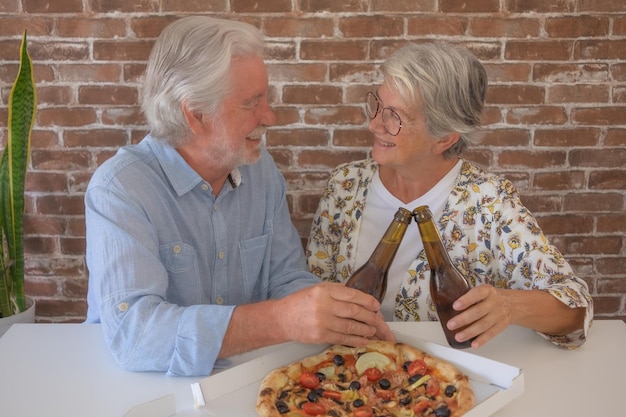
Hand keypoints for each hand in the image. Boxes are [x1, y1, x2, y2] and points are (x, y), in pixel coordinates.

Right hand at [277, 281, 394, 346]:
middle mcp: (324, 305)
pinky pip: (343, 338)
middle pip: (355, 312)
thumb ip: (337, 291)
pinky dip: (356, 340)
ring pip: (351, 327)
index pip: (352, 295)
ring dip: (366, 330)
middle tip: (378, 320)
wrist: (282, 318)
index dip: (367, 301)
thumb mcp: (318, 289)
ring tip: (373, 330)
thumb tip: (360, 298)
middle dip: (370, 317)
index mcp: (325, 290)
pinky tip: (364, 340)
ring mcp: (322, 322)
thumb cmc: (301, 302)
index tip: (376, 306)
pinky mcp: (320, 336)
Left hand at [445, 284, 511, 348]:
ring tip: (458, 337)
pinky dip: (482, 340)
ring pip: (483, 325)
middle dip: (463, 319)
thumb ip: (470, 296)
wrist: (512, 304)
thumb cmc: (491, 297)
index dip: (466, 300)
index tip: (455, 306)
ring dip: (470, 332)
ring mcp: (498, 315)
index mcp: (487, 291)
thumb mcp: (483, 291)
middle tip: (451, 324)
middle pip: (478, 312)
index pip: (477, 294)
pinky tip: (473, 344)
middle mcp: (494, 303)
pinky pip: (491, 334)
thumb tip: (447, 303)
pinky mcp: (500, 326)